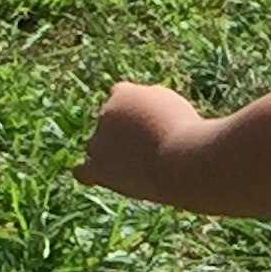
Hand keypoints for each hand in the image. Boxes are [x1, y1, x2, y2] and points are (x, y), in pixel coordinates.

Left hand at [79, 81, 209, 201]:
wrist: (183, 159)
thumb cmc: (187, 132)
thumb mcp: (174, 106)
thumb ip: (152, 105)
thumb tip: (142, 115)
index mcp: (123, 92)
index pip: (122, 98)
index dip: (137, 114)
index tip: (155, 125)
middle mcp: (105, 112)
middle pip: (111, 125)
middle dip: (128, 136)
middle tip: (156, 150)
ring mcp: (99, 141)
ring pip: (97, 147)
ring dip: (113, 155)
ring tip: (142, 168)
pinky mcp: (99, 167)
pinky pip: (83, 171)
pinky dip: (90, 174)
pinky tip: (100, 179)